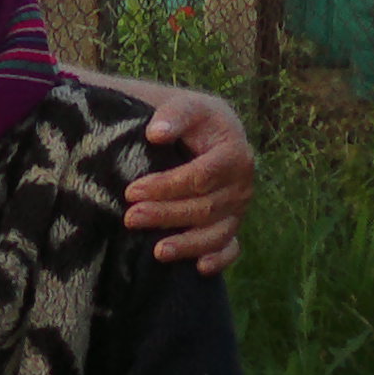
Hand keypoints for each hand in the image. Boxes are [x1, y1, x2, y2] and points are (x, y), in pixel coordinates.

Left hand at [126, 87, 255, 272]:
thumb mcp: (186, 107)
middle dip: (166, 215)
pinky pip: (231, 247)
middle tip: (131, 218)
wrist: (209, 131)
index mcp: (235, 154)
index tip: (132, 191)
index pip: (200, 177)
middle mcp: (242, 185)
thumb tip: (156, 133)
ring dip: (187, 245)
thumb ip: (174, 115)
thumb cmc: (193, 119)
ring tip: (157, 252)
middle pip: (205, 208)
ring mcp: (239, 208)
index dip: (166, 186)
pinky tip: (199, 268)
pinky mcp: (232, 224)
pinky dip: (219, 260)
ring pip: (216, 233)